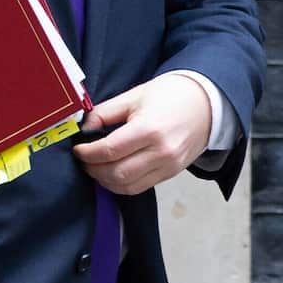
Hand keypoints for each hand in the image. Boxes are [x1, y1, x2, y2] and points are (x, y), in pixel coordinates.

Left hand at [73, 74, 211, 194]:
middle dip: (93, 169)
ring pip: (129, 186)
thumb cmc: (168, 95)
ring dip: (106, 181)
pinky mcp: (172, 173)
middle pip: (118, 173)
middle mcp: (161, 152)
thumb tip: (83, 129)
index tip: (77, 150)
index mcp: (149, 130)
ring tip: (94, 168)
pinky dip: (123, 184)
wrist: (205, 103)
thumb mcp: (132, 97)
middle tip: (82, 160)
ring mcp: (169, 166)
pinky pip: (142, 187)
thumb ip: (104, 113)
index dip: (87, 153)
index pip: (110, 150)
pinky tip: (112, 173)